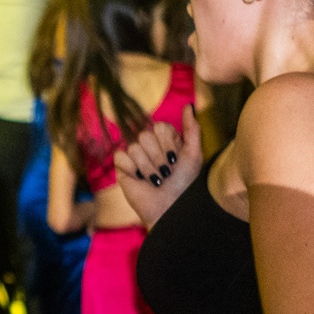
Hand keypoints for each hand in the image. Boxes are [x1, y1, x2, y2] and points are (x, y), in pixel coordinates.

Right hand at [113, 106, 201, 228]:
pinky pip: (121, 156)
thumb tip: (188, 105)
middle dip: (158, 157)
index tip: (175, 159)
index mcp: (167, 140)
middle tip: (166, 172)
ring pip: (134, 147)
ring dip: (148, 167)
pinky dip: (132, 169)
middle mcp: (150, 146)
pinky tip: (140, 179)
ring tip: (156, 180)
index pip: (160, 126)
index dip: (168, 143)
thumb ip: (192, 129)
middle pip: (146, 135)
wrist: (170, 207)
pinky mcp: (122, 168)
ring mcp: (135, 156)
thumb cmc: (184, 184)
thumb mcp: (193, 155)